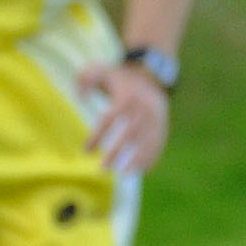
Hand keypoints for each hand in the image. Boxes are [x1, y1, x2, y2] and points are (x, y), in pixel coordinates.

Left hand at [77, 60, 173, 176]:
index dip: (98, 135)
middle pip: (130, 133)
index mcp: (127, 95)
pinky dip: (150, 158)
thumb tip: (81, 97)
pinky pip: (158, 144)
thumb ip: (86, 78)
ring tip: (122, 175)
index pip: (110, 118)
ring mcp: (156, 118)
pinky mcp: (163, 126)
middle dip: (117, 152)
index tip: (86, 150)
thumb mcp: (101, 70)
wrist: (150, 77)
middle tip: (103, 169)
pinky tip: (139, 171)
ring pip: (146, 141)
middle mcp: (144, 107)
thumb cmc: (119, 79)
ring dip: (135, 160)